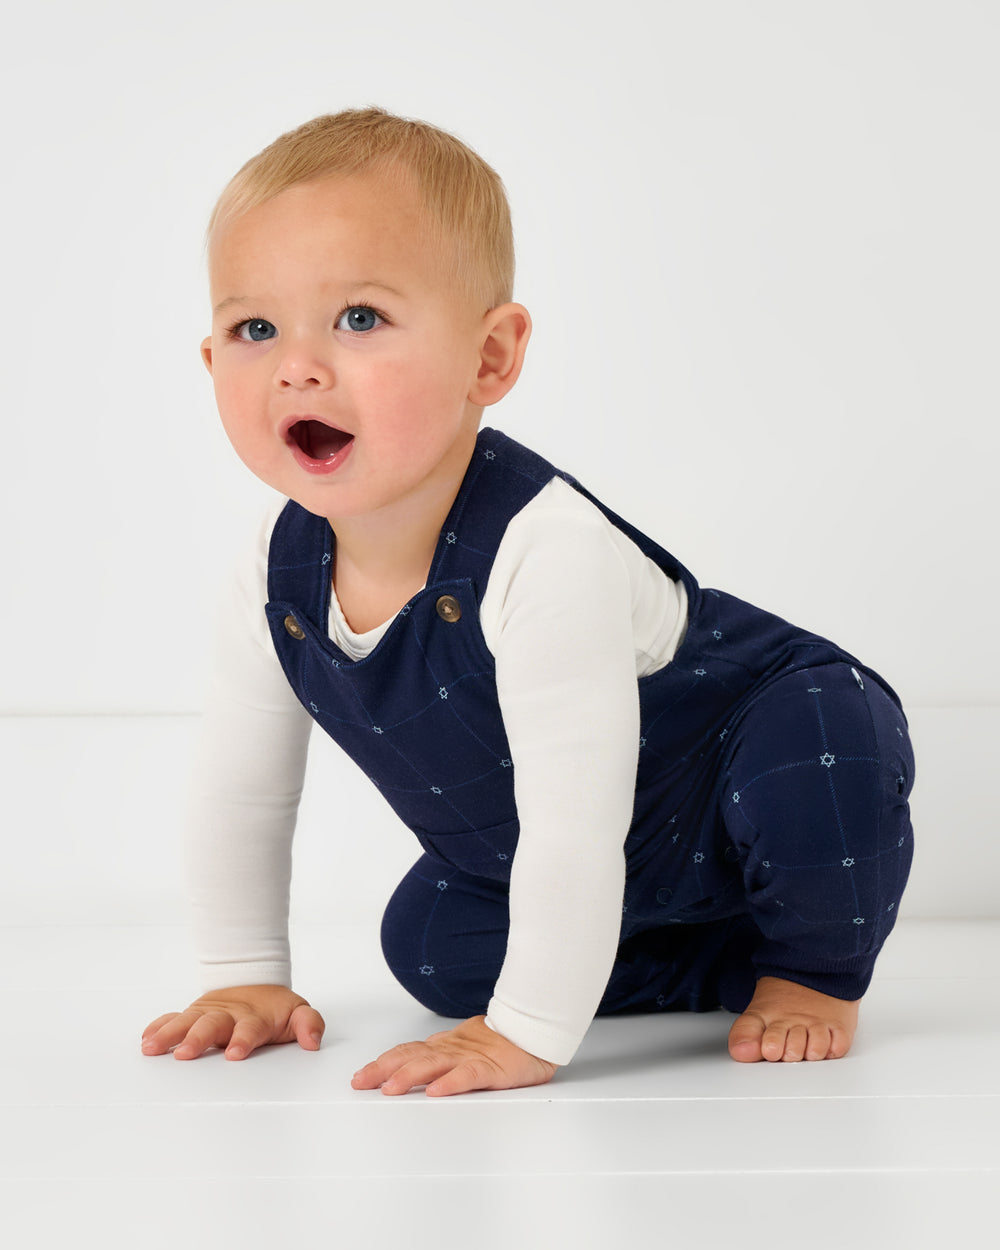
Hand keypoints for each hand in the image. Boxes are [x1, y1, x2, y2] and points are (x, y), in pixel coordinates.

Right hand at [141, 984, 324, 1060]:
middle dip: (198, 1038)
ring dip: (170, 1034)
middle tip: (186, 1053)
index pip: (250, 1029)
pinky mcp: (193, 1015)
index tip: (234, 1054)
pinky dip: (159, 1027)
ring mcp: (208, 1014)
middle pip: (212, 1025)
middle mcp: (228, 1015)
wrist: (256, 983)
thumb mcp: (299, 1012)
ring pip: (187, 1021)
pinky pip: (173, 1018)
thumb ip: (309, 1025)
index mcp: (254, 1018)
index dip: (243, 1040)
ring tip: (153, 1048)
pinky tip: (146, 1040)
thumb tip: (313, 1041)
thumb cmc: (275, 1009)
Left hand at [351, 1015, 557, 1096]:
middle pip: (412, 1057)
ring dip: (408, 1076)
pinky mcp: (491, 1068)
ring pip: (434, 1065)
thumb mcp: (465, 1046)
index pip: (408, 1052)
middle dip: (383, 1070)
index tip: (361, 1076)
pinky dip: (451, 1083)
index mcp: (445, 1046)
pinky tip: (436, 1092)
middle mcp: (452, 1049)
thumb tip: (415, 1061)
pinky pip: (468, 1076)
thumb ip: (441, 1054)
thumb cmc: (503, 1042)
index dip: (383, 1063)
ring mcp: (470, 1057)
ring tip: (388, 1088)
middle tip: (360, 1083)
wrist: (536, 1030)